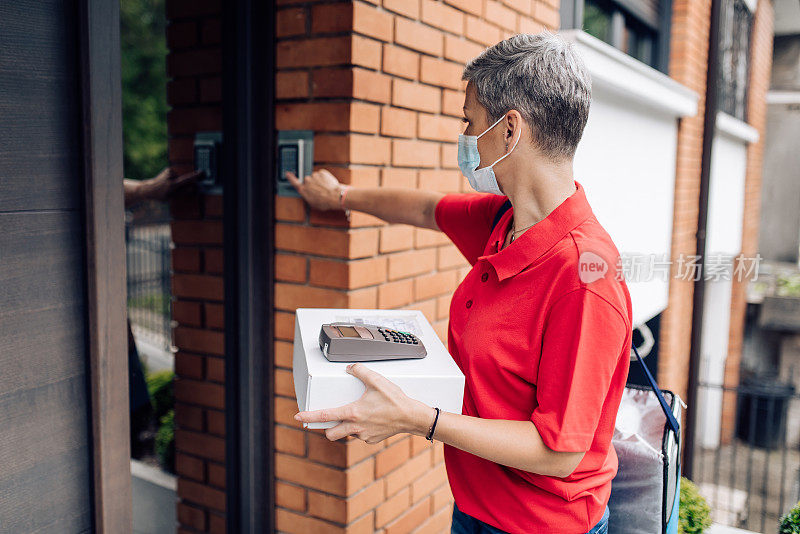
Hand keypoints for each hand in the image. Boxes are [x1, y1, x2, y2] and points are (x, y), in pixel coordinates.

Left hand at [139, 167, 203, 200]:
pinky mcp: (168, 169)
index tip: (201, 173)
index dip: (194, 176)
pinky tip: (171, 182)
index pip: (186, 179)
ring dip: (181, 180)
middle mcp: (171, 176)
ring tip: (172, 185)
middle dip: (187, 182)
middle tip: (179, 188)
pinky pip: (177, 173)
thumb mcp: (172, 197)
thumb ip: (183, 192)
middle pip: (185, 177)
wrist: (148, 188)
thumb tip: (193, 188)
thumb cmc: (161, 195)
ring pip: (181, 175)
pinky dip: (177, 177)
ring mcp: (169, 171)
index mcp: (172, 184)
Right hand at [285, 169, 345, 211]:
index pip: (294, 182)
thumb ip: (308, 196)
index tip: (288, 174)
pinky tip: (328, 185)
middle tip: (319, 190)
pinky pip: (322, 174)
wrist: (335, 196)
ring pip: (316, 177)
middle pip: (308, 180)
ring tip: (325, 188)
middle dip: (312, 184)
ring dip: (319, 181)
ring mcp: (314, 176)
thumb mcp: (313, 204)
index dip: (290, 178)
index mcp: (303, 190)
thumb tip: (309, 193)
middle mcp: (307, 181)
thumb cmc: (325, 202)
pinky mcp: (322, 172)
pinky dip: (325, 178)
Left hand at [294, 363, 434, 442]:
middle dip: (327, 429)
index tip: (298, 417)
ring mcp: (363, 435)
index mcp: (352, 413)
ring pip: (346, 434)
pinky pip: (360, 435)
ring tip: (359, 415)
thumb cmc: (395, 400)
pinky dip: (361, 429)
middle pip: (331, 434)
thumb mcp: (377, 381)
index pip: (325, 416)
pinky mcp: (371, 440)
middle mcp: (355, 427)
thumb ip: (360, 371)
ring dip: (347, 427)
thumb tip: (351, 368)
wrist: (411, 417)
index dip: (309, 416)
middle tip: (331, 420)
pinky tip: (371, 419)